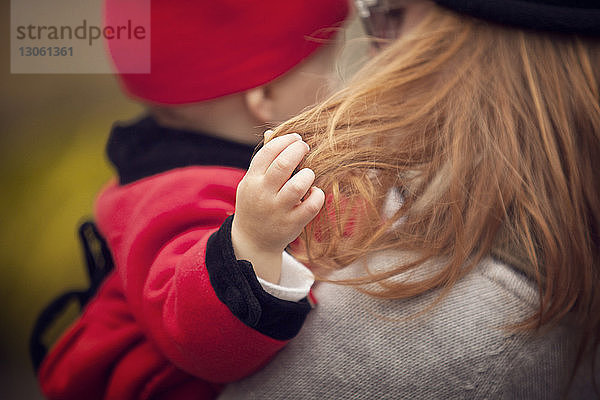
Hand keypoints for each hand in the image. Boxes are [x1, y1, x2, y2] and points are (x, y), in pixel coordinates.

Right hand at [231, 132, 324, 282]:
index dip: (286, 140)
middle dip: (299, 151)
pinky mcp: (292, 224)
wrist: (252, 240)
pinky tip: (315, 193)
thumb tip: (272, 132)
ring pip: (298, 186)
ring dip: (308, 175)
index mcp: (252, 180)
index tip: (297, 139)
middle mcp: (263, 194)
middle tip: (306, 149)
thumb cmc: (256, 204)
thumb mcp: (252, 182)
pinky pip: (311, 207)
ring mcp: (277, 210)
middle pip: (284, 164)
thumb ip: (263, 160)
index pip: (269, 151)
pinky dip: (317, 196)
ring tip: (309, 174)